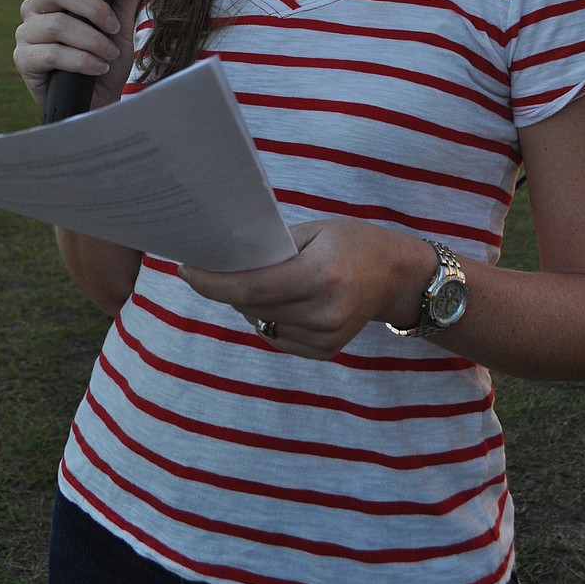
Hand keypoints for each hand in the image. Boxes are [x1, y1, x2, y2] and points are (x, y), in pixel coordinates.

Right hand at [13, 0, 141, 112]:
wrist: (101, 100)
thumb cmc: (107, 58)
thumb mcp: (122, 23)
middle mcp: (36, 8)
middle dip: (93, 8)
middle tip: (114, 28)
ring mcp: (26, 33)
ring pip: (57, 24)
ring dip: (92, 40)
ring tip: (109, 54)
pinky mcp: (23, 59)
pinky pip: (51, 53)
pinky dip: (82, 60)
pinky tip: (97, 67)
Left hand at [180, 220, 433, 359]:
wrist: (398, 277)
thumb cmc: (353, 242)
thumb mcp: (315, 231)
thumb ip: (273, 248)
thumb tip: (226, 260)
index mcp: (320, 277)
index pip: (251, 287)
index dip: (212, 282)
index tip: (186, 270)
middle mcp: (323, 313)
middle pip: (251, 306)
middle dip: (225, 288)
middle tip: (212, 265)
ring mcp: (326, 338)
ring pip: (261, 323)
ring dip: (246, 303)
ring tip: (257, 279)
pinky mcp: (325, 352)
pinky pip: (277, 336)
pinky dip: (267, 317)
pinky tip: (279, 299)